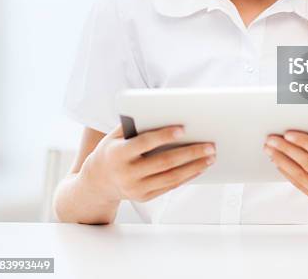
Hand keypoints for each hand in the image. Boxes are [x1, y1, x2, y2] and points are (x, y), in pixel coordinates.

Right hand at [82, 124, 215, 203]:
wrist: (96, 183)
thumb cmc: (111, 151)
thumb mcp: (114, 135)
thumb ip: (134, 124)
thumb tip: (161, 111)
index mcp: (118, 154)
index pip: (145, 143)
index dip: (164, 136)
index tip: (183, 128)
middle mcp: (127, 174)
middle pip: (164, 162)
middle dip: (190, 153)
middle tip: (209, 144)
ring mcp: (136, 188)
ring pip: (171, 177)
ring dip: (194, 166)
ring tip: (211, 156)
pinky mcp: (144, 197)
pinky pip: (170, 186)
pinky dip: (187, 177)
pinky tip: (200, 167)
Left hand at [263, 122, 307, 217]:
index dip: (305, 143)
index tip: (289, 133)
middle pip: (307, 166)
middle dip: (286, 151)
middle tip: (271, 138)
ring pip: (301, 178)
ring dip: (283, 162)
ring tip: (269, 149)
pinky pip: (303, 187)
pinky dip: (289, 174)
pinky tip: (279, 164)